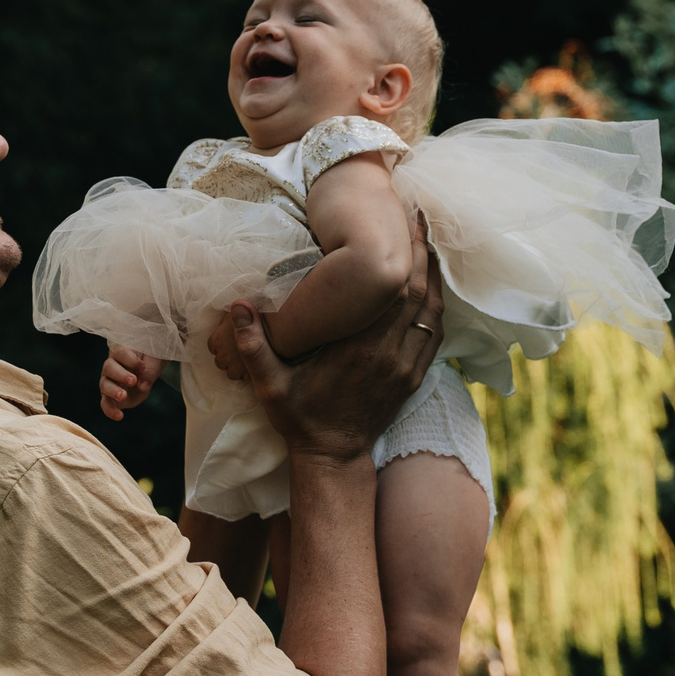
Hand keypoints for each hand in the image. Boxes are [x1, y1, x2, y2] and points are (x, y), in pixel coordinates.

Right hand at [99, 346, 163, 420]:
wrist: (146, 371)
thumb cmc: (149, 361)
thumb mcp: (154, 362)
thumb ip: (149, 372)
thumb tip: (142, 386)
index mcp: (121, 352)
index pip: (121, 353)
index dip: (131, 360)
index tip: (143, 366)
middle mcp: (111, 366)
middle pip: (109, 368)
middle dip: (120, 375)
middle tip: (133, 381)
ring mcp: (108, 382)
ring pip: (105, 385)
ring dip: (113, 391)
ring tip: (123, 396)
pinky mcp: (110, 397)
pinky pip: (105, 404)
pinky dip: (110, 410)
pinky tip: (119, 416)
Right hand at [217, 212, 443, 461]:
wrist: (333, 458)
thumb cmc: (299, 418)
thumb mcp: (269, 386)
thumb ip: (253, 346)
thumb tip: (238, 305)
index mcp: (358, 349)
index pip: (391, 293)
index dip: (401, 255)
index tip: (400, 223)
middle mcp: (389, 354)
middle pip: (417, 293)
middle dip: (421, 252)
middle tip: (418, 217)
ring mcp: (405, 367)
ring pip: (431, 312)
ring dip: (433, 276)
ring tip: (429, 242)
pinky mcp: (413, 378)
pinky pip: (434, 335)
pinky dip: (436, 307)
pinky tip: (432, 287)